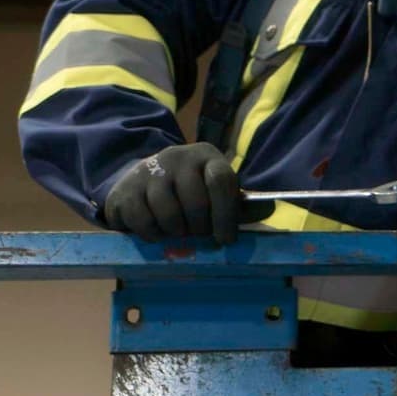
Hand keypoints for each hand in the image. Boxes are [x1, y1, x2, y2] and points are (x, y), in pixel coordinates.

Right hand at [103, 142, 242, 243]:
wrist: (142, 180)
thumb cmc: (190, 192)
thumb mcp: (217, 193)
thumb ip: (241, 204)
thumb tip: (269, 209)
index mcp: (207, 156)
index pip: (221, 181)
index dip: (226, 214)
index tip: (226, 239)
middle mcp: (178, 156)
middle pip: (196, 202)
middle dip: (200, 227)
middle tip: (199, 235)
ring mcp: (150, 170)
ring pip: (169, 213)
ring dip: (176, 232)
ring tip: (179, 232)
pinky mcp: (127, 188)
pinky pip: (143, 220)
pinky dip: (153, 234)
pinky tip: (158, 232)